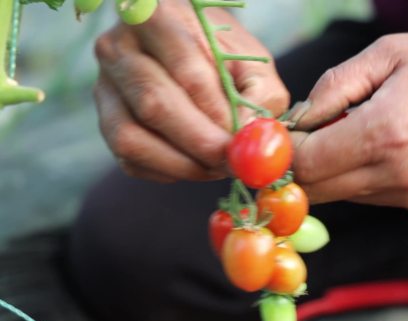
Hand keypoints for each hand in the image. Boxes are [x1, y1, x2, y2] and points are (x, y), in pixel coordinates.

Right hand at [94, 0, 288, 181]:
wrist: (193, 55)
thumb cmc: (226, 57)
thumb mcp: (253, 64)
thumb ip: (259, 95)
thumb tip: (245, 135)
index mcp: (157, 18)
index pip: (186, 70)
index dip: (216, 112)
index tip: (240, 137)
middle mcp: (118, 48)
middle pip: (152, 104)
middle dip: (198, 142)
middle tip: (230, 162)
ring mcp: (104, 86)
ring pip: (130, 137)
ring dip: (180, 164)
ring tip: (216, 168)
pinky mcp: (104, 121)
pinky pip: (129, 159)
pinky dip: (167, 172)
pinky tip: (197, 166)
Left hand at [293, 28, 407, 215]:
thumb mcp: (388, 52)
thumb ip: (334, 88)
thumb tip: (297, 120)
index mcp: (386, 132)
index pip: (307, 164)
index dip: (281, 152)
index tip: (275, 133)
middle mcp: (397, 174)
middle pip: (317, 189)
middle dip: (300, 164)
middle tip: (304, 132)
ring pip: (341, 195)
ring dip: (331, 168)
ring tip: (353, 129)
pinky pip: (368, 195)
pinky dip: (358, 175)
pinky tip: (380, 144)